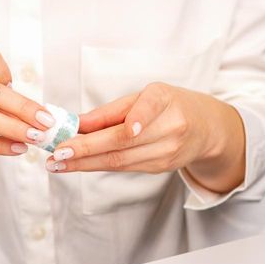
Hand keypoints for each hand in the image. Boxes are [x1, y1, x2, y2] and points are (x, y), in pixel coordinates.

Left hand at [45, 82, 245, 193]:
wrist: (207, 129)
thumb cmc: (170, 105)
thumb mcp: (145, 95)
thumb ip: (111, 110)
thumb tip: (77, 122)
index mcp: (165, 100)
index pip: (148, 109)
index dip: (136, 119)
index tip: (123, 129)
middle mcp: (170, 127)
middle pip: (124, 142)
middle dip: (87, 149)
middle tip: (58, 153)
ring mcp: (167, 152)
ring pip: (120, 160)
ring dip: (84, 163)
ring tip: (57, 163)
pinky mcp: (161, 167)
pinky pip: (124, 167)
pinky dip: (96, 166)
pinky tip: (75, 165)